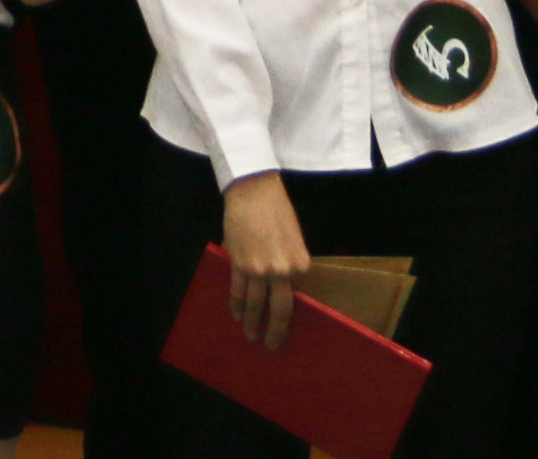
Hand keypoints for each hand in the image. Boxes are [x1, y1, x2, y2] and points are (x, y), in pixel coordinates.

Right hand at [220, 173, 311, 344]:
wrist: (254, 191)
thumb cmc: (277, 210)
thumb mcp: (294, 239)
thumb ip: (290, 263)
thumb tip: (284, 284)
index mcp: (301, 265)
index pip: (296, 295)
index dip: (290, 311)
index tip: (287, 326)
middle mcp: (283, 271)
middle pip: (279, 310)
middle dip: (275, 331)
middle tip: (273, 346)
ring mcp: (260, 270)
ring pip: (255, 304)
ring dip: (252, 323)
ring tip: (251, 336)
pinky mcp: (239, 264)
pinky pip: (237, 292)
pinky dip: (236, 306)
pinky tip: (236, 315)